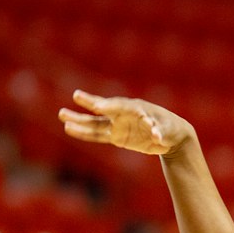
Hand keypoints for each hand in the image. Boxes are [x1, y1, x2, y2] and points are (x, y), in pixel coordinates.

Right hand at [58, 90, 193, 156]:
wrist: (171, 136)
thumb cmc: (171, 128)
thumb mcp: (168, 130)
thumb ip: (160, 131)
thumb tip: (156, 135)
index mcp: (137, 108)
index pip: (120, 106)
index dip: (109, 106)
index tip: (98, 106)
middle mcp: (124, 114)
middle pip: (104, 109)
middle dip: (91, 103)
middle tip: (77, 96)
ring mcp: (118, 125)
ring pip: (95, 123)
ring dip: (79, 120)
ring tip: (62, 115)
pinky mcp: (117, 136)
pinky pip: (98, 135)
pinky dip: (85, 133)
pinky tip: (70, 129)